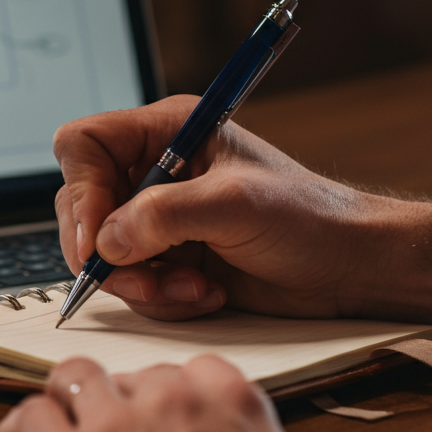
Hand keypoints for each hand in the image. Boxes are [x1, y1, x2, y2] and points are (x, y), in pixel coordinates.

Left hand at [0, 355, 324, 431]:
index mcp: (226, 396)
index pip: (190, 368)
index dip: (173, 394)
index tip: (164, 414)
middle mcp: (168, 396)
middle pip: (133, 375)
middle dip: (126, 403)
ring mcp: (114, 424)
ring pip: (76, 377)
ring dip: (70, 397)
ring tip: (62, 419)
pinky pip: (32, 418)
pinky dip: (23, 428)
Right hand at [53, 95, 379, 321]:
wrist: (349, 267)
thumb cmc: (308, 217)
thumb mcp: (237, 205)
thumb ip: (166, 215)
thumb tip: (106, 241)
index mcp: (168, 132)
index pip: (86, 146)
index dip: (82, 191)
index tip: (98, 238)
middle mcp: (156, 172)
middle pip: (84, 206)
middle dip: (109, 250)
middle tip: (142, 276)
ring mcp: (161, 219)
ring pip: (105, 254)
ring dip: (142, 283)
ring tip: (192, 288)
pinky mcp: (171, 260)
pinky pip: (134, 284)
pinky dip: (163, 299)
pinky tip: (206, 295)